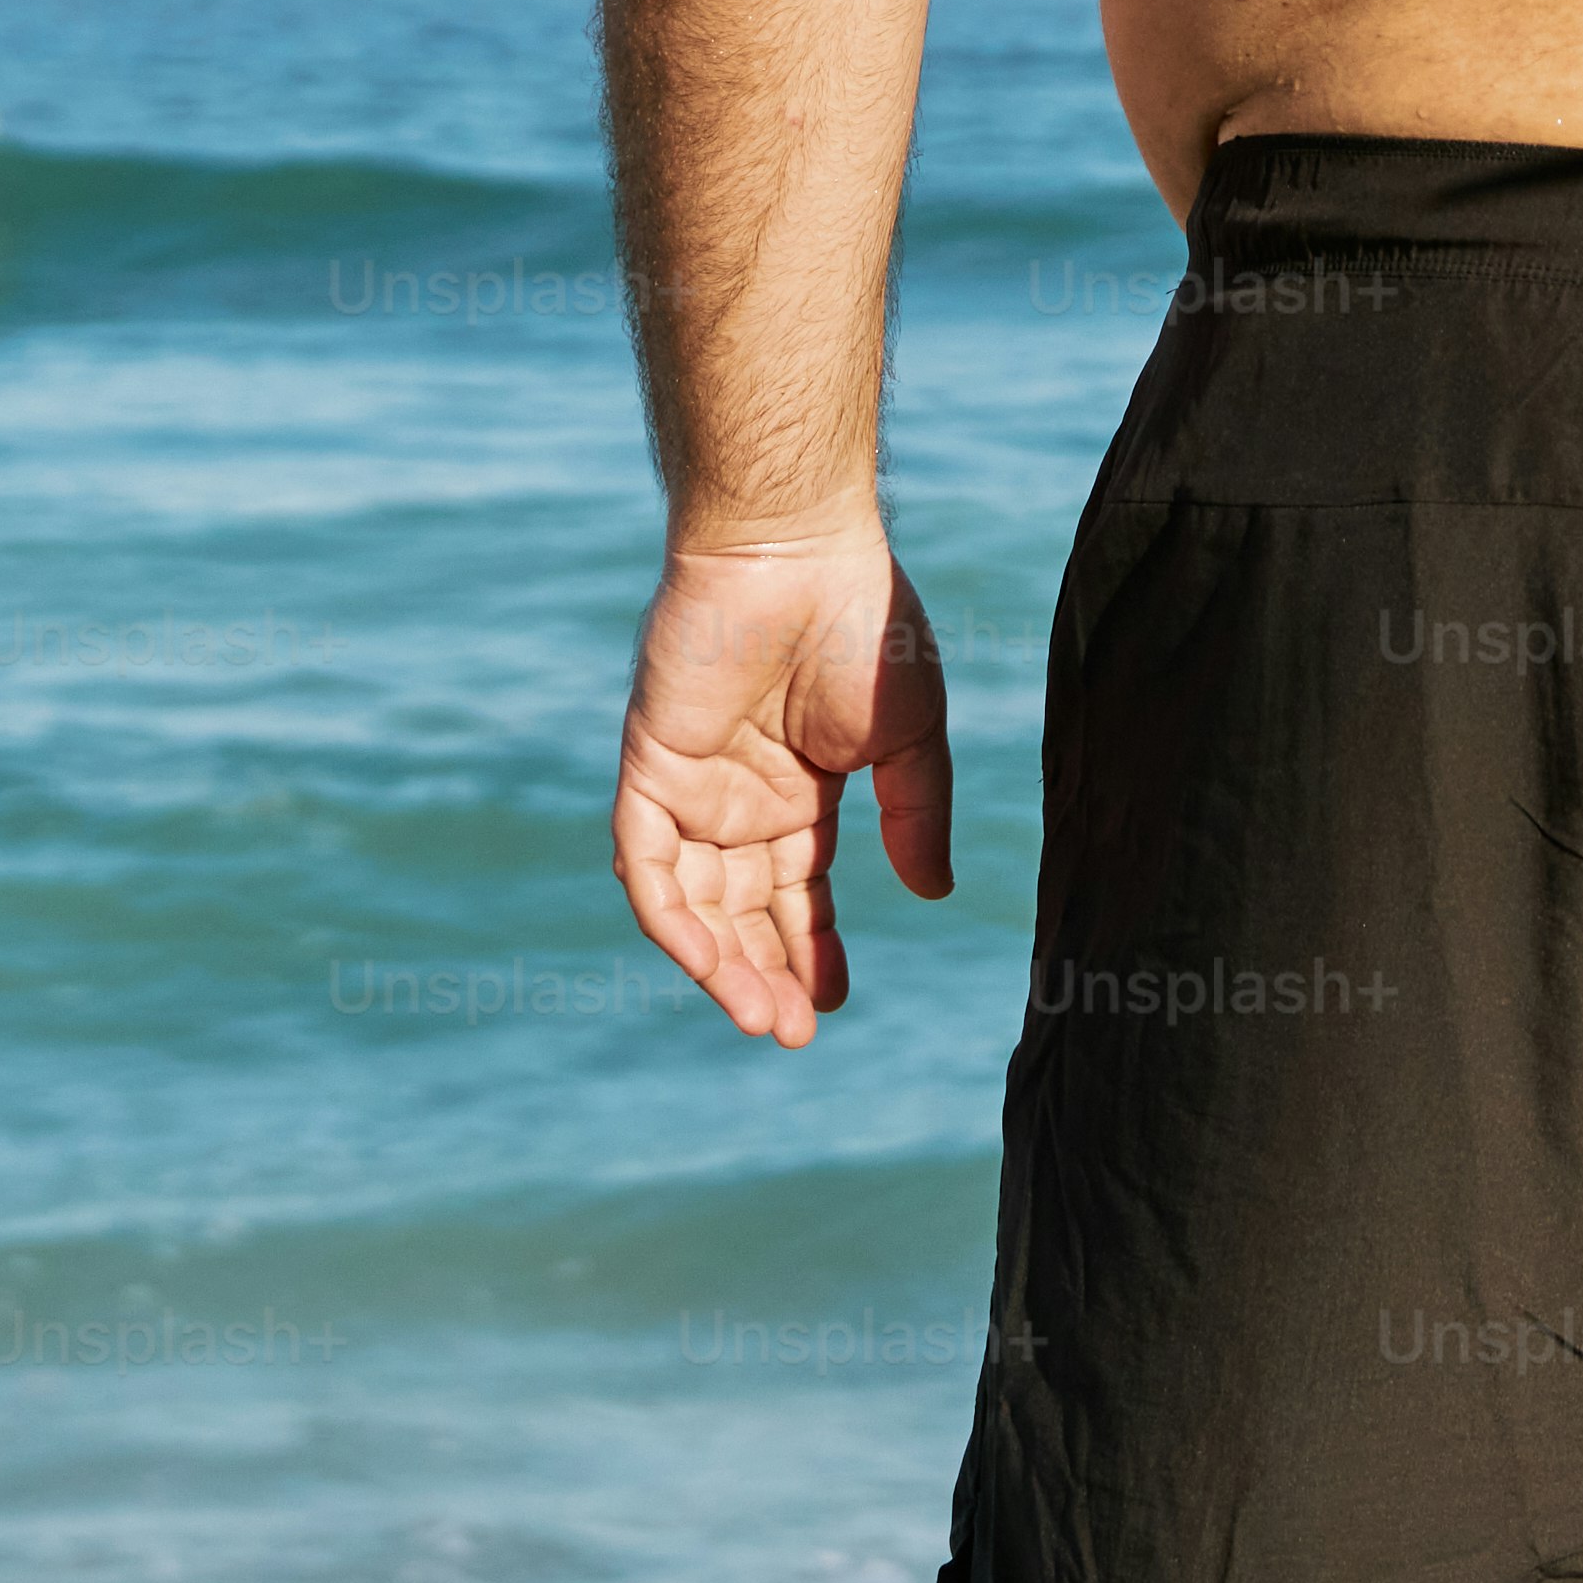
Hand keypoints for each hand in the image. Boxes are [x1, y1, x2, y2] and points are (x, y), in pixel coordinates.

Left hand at [611, 527, 955, 1045]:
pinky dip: (672, 917)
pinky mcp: (651, 766)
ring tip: (765, 1019)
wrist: (799, 549)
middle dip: (768, 971)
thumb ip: (917, 815)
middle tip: (795, 1033)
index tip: (835, 1000)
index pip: (797, 888)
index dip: (812, 946)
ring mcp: (692, 784)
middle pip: (744, 908)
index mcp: (801, 788)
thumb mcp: (911, 737)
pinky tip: (709, 963)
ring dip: (723, 964)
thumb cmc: (865, 623)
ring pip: (694, 901)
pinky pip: (649, 861)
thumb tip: (933, 894)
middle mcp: (740, 796)